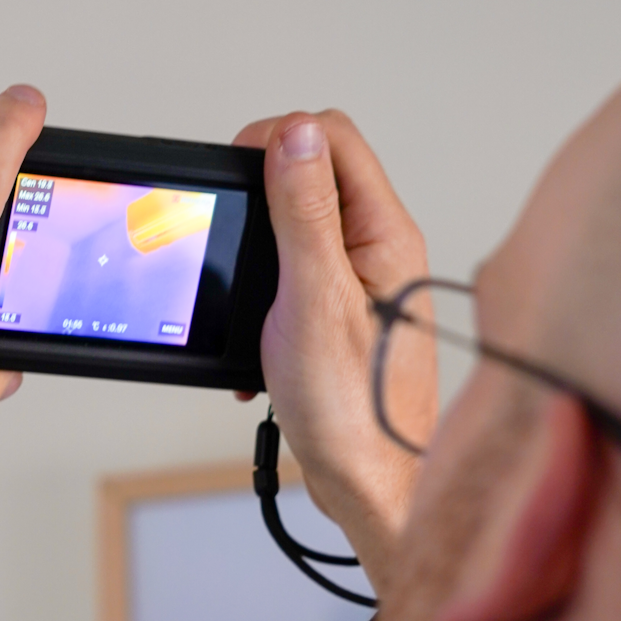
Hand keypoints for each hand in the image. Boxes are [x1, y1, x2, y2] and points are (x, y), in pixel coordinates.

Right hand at [233, 110, 430, 588]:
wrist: (368, 487)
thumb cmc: (352, 409)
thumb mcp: (313, 298)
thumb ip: (304, 211)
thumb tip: (295, 134)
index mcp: (384, 232)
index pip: (332, 135)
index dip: (276, 139)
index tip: (238, 177)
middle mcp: (381, 247)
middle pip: (315, 170)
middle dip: (262, 189)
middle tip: (235, 229)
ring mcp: (363, 278)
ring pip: (301, 220)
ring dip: (261, 241)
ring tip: (247, 284)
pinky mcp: (343, 310)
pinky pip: (297, 267)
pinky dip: (264, 285)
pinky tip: (256, 325)